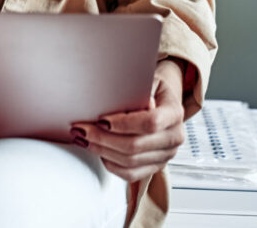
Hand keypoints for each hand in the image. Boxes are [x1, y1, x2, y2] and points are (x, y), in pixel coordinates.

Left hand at [71, 59, 186, 182]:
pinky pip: (130, 174)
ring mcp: (166, 156)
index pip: (150, 123)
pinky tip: (97, 151)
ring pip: (130, 162)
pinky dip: (110, 164)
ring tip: (83, 139)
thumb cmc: (152, 89)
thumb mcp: (147, 80)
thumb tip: (120, 99)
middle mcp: (174, 138)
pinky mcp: (155, 167)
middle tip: (81, 129)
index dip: (123, 123)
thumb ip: (137, 91)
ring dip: (102, 151)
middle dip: (103, 138)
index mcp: (174, 113)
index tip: (101, 119)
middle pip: (135, 145)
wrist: (164, 103)